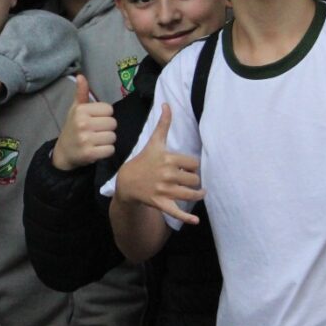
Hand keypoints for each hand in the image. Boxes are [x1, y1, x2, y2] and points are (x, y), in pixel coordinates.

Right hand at [51, 74, 115, 169]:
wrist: (63, 152)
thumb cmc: (73, 128)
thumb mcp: (75, 109)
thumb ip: (81, 93)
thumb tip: (81, 76)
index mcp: (81, 110)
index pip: (109, 109)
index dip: (104, 116)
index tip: (95, 120)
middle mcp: (83, 124)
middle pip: (113, 123)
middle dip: (107, 128)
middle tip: (96, 132)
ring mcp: (85, 140)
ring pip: (113, 137)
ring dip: (107, 141)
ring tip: (97, 141)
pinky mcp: (89, 154)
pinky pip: (110, 150)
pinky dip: (106, 151)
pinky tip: (97, 150)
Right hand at [114, 104, 202, 224]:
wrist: (126, 181)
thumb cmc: (142, 161)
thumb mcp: (153, 142)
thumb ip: (163, 124)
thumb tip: (167, 104)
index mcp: (167, 159)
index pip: (193, 163)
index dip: (193, 165)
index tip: (188, 166)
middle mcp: (167, 175)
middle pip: (194, 179)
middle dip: (194, 180)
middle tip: (190, 180)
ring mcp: (164, 191)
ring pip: (190, 194)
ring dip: (197, 194)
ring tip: (199, 192)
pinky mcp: (160, 203)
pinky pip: (176, 212)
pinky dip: (187, 218)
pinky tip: (195, 221)